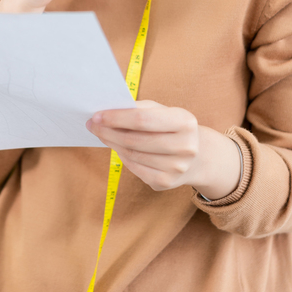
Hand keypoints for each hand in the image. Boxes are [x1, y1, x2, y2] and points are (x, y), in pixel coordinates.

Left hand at [86, 101, 241, 199]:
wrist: (198, 156)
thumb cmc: (172, 127)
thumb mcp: (163, 111)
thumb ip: (138, 109)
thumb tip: (106, 112)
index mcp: (185, 121)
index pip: (143, 119)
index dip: (117, 118)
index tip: (97, 115)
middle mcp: (185, 146)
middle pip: (134, 140)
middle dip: (108, 131)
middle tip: (92, 125)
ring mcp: (176, 168)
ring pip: (132, 155)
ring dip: (112, 143)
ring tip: (102, 134)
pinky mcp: (166, 182)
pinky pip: (134, 168)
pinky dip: (121, 156)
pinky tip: (116, 147)